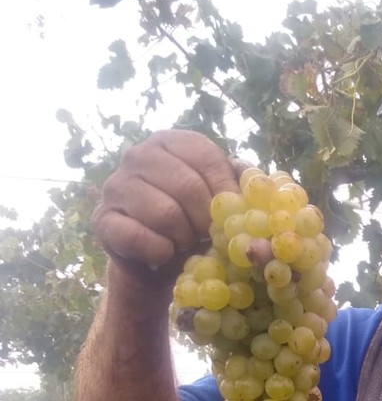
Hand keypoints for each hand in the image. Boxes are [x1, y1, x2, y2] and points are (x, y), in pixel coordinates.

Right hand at [92, 129, 238, 282]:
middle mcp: (138, 155)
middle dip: (205, 220)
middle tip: (206, 235)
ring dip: (183, 238)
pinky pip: (138, 237)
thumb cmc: (193, 221)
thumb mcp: (218, 198)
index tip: (231, 215)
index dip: (225, 190)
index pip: (206, 156)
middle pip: (187, 186)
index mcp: (171, 142)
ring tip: (184, 242)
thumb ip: (239, 185)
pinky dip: (160, 252)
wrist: (158, 258)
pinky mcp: (103, 218)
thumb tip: (258, 183)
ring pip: (164, 213)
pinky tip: (164, 253)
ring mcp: (116, 185)